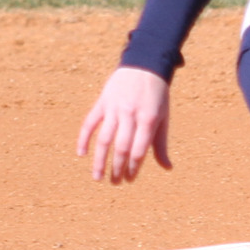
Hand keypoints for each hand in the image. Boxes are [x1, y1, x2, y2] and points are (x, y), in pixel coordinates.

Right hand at [77, 66, 172, 183]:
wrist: (144, 66)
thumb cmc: (157, 96)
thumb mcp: (163, 118)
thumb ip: (160, 144)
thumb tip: (167, 168)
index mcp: (149, 120)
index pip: (138, 150)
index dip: (133, 167)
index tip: (129, 179)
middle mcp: (130, 115)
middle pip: (121, 147)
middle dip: (117, 168)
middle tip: (115, 183)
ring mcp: (114, 108)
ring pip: (104, 139)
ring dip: (99, 160)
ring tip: (98, 177)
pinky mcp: (102, 102)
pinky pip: (89, 123)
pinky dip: (83, 139)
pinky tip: (81, 154)